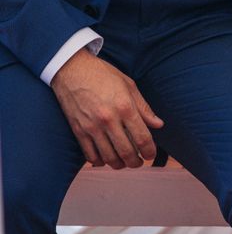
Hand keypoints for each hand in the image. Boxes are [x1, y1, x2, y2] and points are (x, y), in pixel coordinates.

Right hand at [51, 49, 163, 168]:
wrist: (71, 69)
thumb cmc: (103, 75)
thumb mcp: (129, 86)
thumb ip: (144, 108)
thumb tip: (158, 124)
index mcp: (125, 107)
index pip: (142, 138)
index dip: (150, 151)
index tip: (151, 155)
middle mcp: (108, 119)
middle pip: (126, 152)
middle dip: (136, 162)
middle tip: (139, 162)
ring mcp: (92, 127)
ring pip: (108, 157)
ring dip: (119, 165)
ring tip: (124, 163)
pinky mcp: (78, 130)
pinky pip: (90, 154)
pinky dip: (100, 161)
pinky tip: (106, 159)